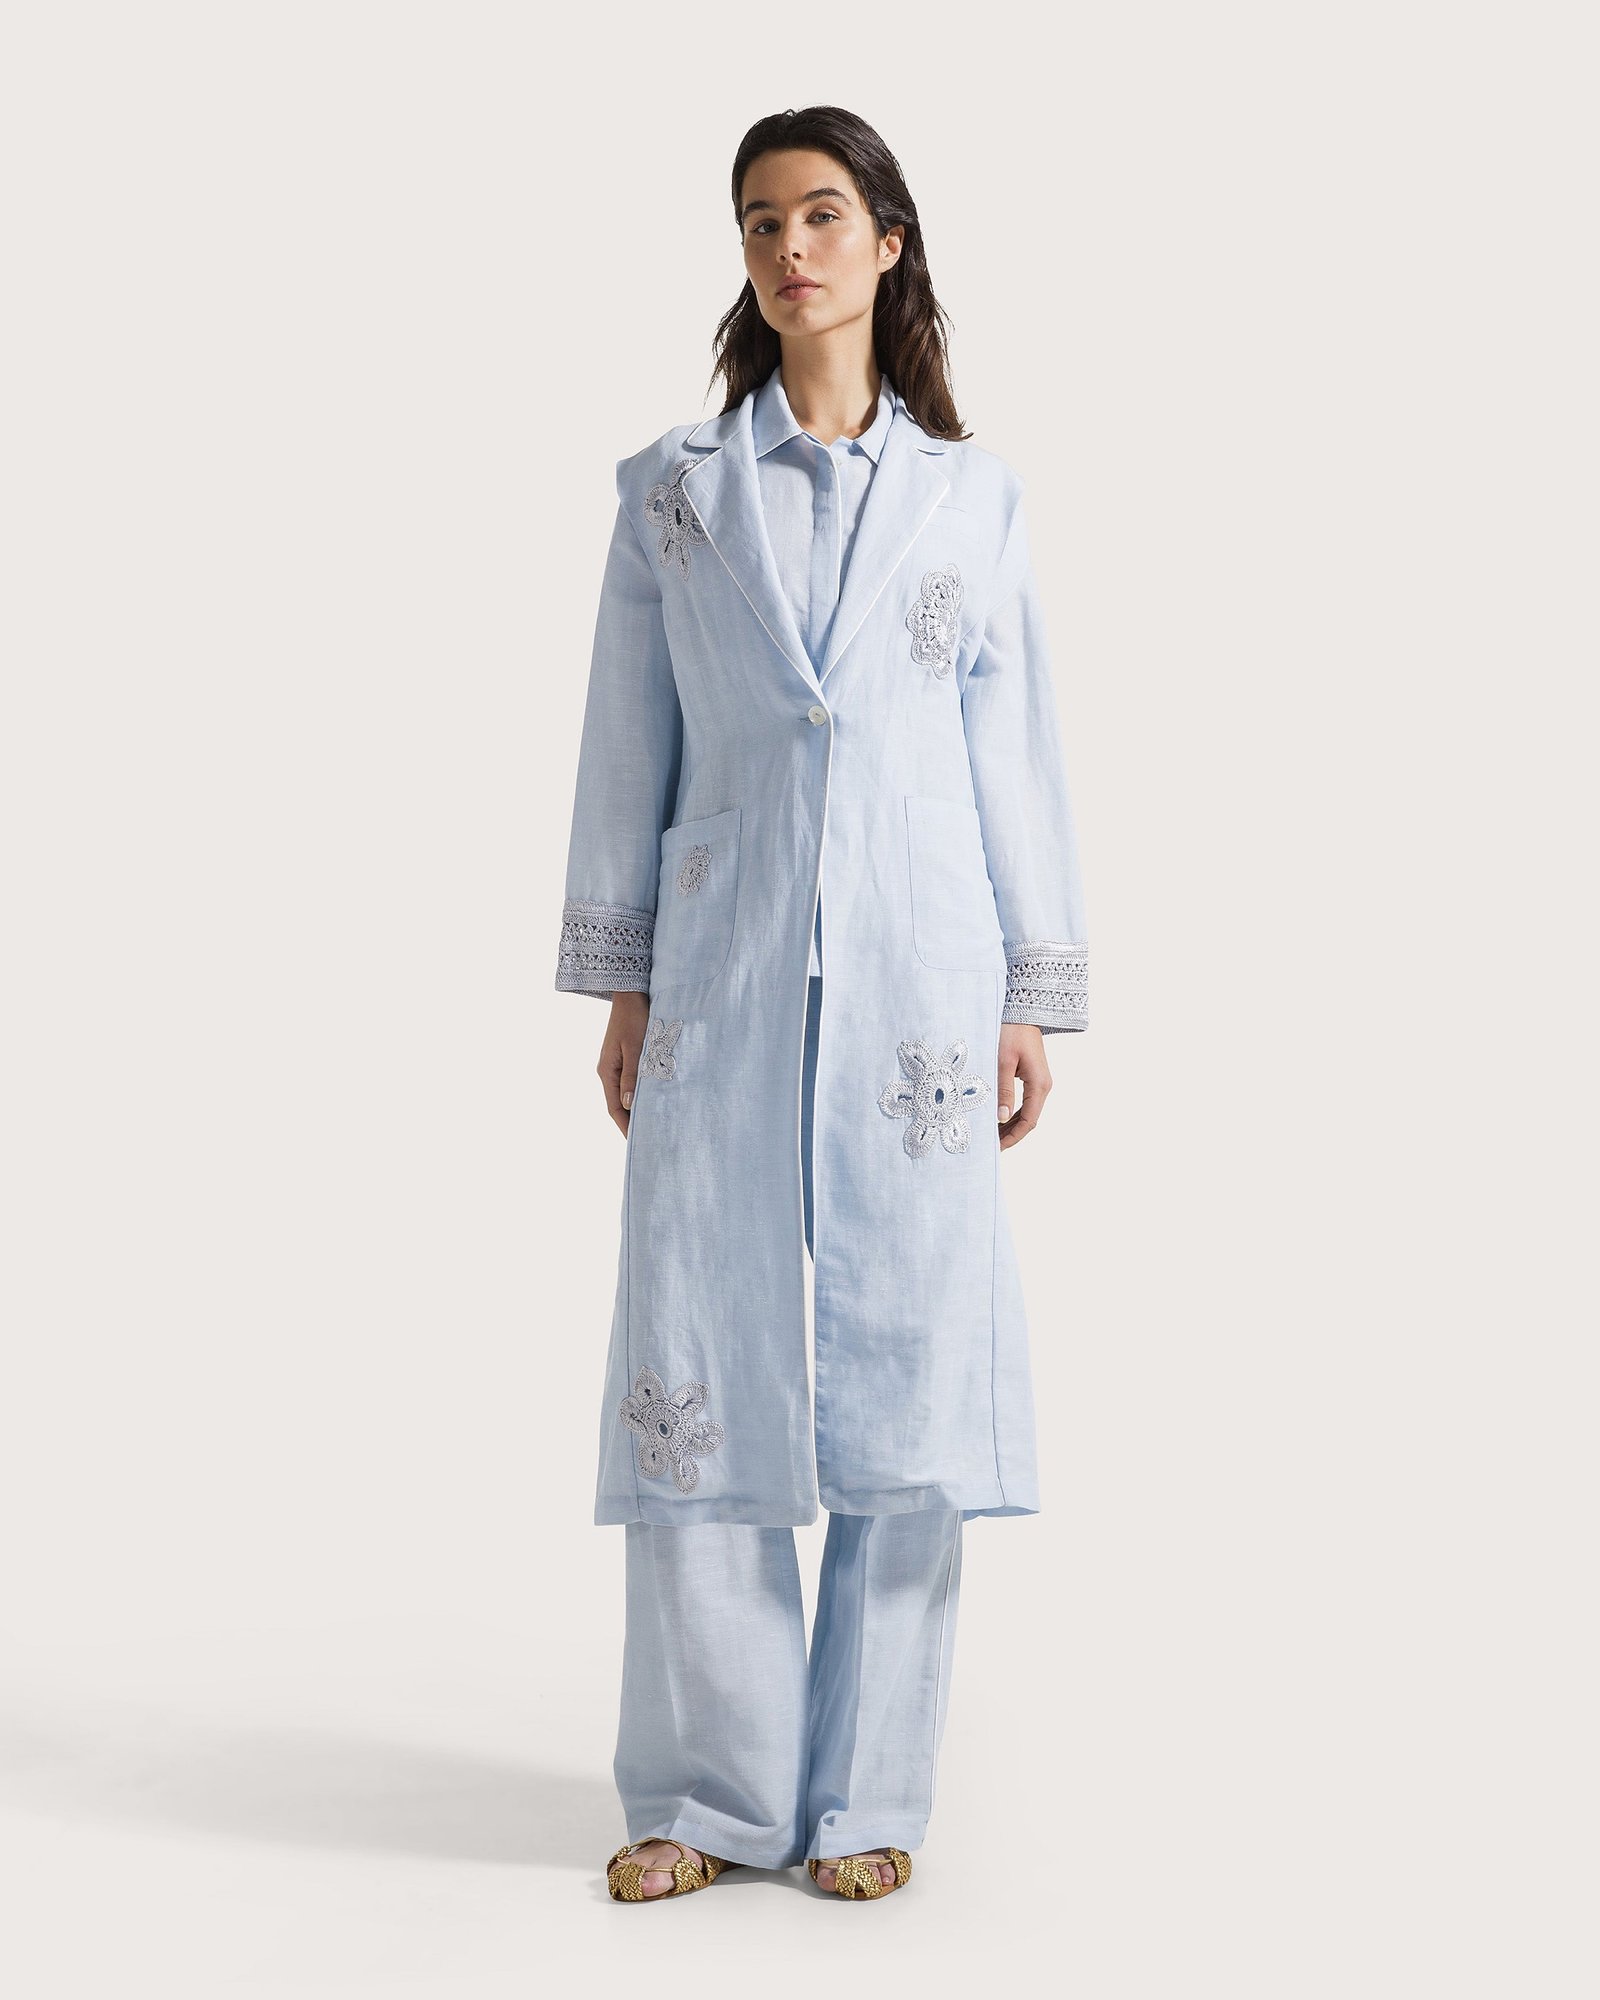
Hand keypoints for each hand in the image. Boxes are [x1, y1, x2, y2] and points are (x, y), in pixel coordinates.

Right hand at [598, 992, 649, 1135]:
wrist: (631, 995)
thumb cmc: (634, 1019)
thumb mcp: (635, 1047)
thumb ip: (633, 1075)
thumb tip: (627, 1105)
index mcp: (607, 1071)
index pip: (614, 1108)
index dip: (625, 1127)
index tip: (636, 1144)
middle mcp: (608, 1072)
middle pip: (618, 1105)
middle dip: (630, 1124)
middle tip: (647, 1140)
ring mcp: (615, 1066)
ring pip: (624, 1096)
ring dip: (635, 1111)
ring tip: (650, 1126)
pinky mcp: (625, 1059)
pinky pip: (630, 1084)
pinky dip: (638, 1096)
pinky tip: (650, 1102)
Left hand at [996, 1023, 1050, 1149]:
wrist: (1022, 1011)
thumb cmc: (1011, 1032)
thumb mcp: (1003, 1062)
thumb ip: (1003, 1090)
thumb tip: (1001, 1118)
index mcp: (1039, 1084)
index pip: (1029, 1121)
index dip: (1013, 1137)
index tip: (996, 1147)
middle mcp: (1043, 1086)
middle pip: (1028, 1119)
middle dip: (1010, 1134)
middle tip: (989, 1144)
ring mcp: (1039, 1082)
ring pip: (1026, 1112)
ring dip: (1010, 1124)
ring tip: (991, 1134)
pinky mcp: (1031, 1076)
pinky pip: (1023, 1101)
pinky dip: (1011, 1112)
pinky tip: (996, 1117)